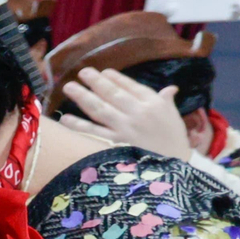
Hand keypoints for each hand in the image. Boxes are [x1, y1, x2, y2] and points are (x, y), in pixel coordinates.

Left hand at [59, 67, 192, 159]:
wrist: (174, 167)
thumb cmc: (173, 141)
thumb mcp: (173, 118)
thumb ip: (166, 101)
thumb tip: (170, 88)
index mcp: (153, 104)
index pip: (131, 87)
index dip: (116, 78)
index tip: (103, 71)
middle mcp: (138, 114)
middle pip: (112, 95)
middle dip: (96, 82)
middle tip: (82, 72)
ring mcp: (124, 129)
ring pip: (100, 110)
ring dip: (83, 97)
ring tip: (68, 87)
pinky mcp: (114, 145)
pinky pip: (93, 133)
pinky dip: (78, 126)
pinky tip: (65, 119)